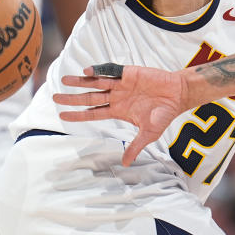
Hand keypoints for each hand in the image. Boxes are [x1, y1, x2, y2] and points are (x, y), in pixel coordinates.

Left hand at [53, 64, 186, 165]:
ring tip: (65, 80)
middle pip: (90, 98)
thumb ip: (136, 146)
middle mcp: (116, 97)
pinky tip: (87, 71)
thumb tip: (125, 163)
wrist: (178, 94)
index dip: (78, 115)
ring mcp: (121, 84)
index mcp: (118, 111)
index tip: (62, 115)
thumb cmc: (165, 113)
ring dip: (80, 82)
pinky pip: (110, 71)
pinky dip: (98, 70)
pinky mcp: (128, 73)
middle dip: (73, 98)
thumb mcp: (149, 133)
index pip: (93, 113)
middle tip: (55, 97)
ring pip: (96, 83)